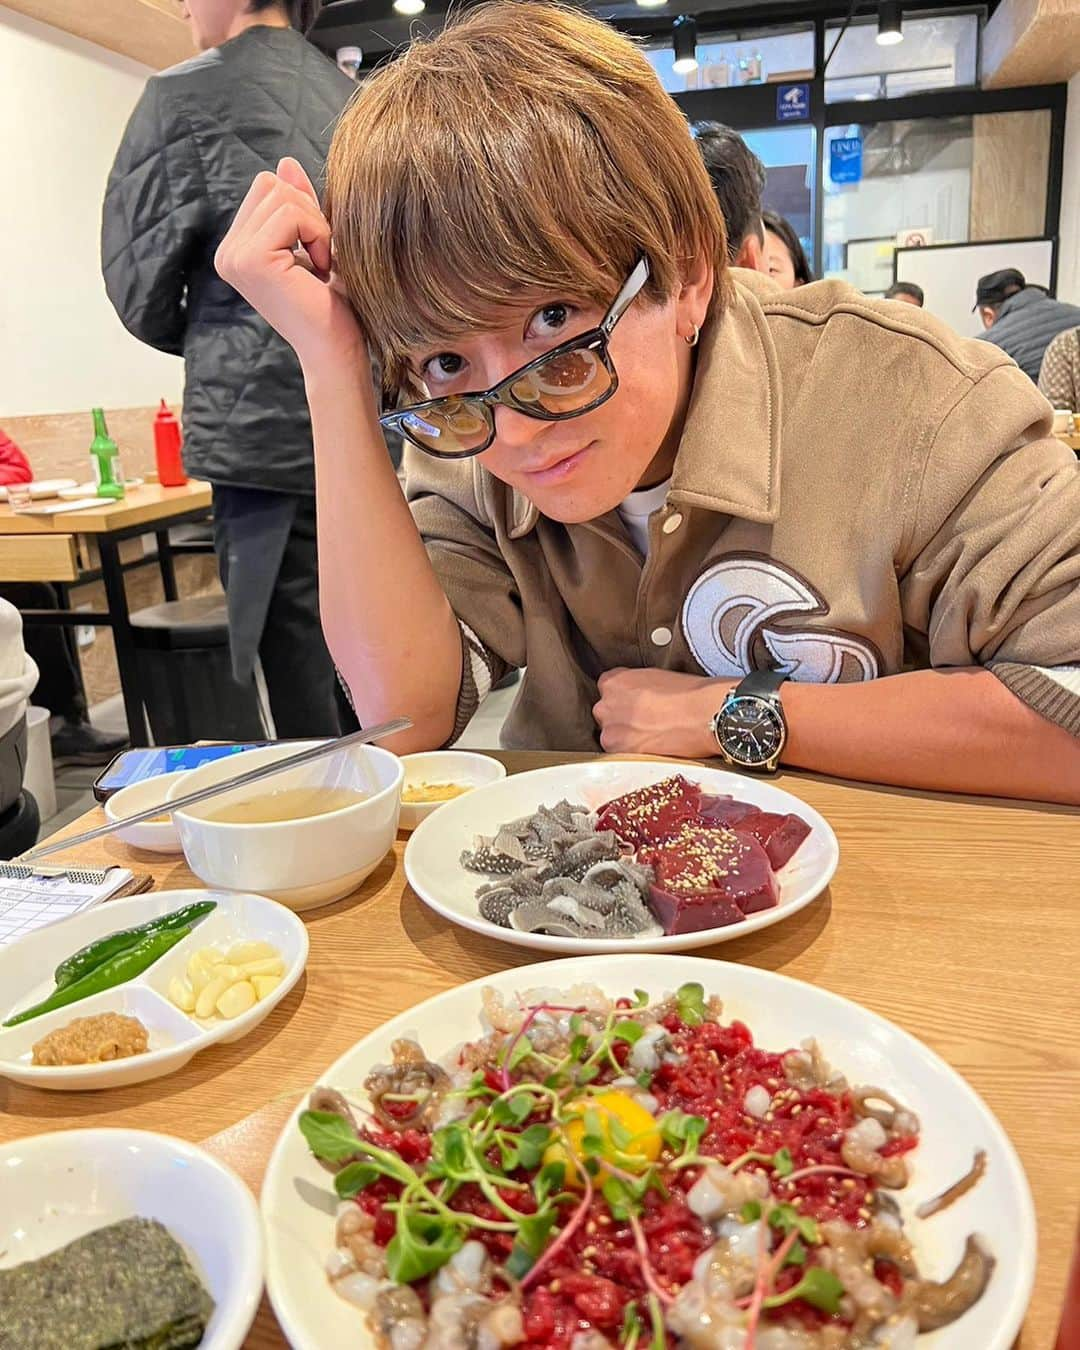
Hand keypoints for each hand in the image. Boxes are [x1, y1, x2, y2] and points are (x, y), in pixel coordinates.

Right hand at [215, 157, 363, 368]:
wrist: (337, 350)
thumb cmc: (333, 304)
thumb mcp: (315, 243)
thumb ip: (297, 204)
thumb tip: (285, 162)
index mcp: (237, 249)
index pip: (267, 187)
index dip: (304, 210)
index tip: (318, 253)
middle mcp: (228, 253)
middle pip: (270, 184)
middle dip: (308, 214)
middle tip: (322, 259)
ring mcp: (235, 257)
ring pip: (281, 194)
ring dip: (316, 227)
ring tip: (321, 266)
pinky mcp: (251, 260)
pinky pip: (291, 214)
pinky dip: (318, 236)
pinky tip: (321, 270)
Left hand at [593, 668, 730, 756]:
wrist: (704, 715)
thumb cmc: (689, 694)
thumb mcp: (654, 677)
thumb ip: (635, 686)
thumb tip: (634, 698)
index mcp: (613, 681)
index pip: (608, 689)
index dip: (625, 698)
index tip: (637, 703)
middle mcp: (605, 705)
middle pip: (606, 713)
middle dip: (622, 718)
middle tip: (647, 721)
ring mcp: (610, 730)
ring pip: (611, 735)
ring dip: (626, 737)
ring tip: (653, 735)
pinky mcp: (620, 752)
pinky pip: (620, 753)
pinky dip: (633, 752)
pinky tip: (653, 746)